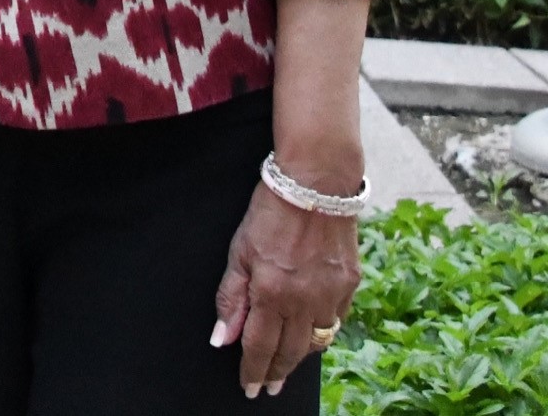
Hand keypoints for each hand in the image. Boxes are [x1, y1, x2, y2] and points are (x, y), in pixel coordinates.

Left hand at [211, 183, 359, 397]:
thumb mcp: (239, 251)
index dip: (253, 370)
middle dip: (276, 373)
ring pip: (315, 342)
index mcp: (271, 292)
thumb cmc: (270, 211)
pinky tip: (310, 336)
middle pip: (290, 352)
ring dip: (299, 358)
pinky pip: (335, 321)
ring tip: (285, 367)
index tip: (249, 388)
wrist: (316, 184)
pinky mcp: (350, 286)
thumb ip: (230, 297)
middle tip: (267, 388)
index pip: (259, 346)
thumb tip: (222, 338)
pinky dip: (320, 333)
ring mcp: (331, 295)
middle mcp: (304, 301)